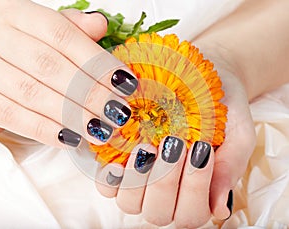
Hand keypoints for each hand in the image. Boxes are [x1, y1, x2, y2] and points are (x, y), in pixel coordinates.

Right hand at [0, 0, 137, 146]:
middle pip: (50, 66)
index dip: (97, 61)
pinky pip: (11, 116)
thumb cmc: (14, 41)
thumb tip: (100, 25)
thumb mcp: (38, 26)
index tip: (124, 83)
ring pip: (32, 93)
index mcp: (18, 14)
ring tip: (101, 130)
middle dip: (90, 93)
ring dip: (72, 115)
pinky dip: (44, 130)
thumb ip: (69, 27)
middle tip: (117, 112)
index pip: (63, 36)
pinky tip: (72, 138)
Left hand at [94, 49, 255, 227]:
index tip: (200, 149)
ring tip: (147, 145)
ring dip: (137, 179)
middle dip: (165, 182)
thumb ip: (230, 168)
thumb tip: (220, 210)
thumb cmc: (223, 108)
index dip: (193, 189)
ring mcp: (141, 181)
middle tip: (173, 144)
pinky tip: (118, 156)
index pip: (191, 214)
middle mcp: (167, 192)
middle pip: (158, 213)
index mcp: (196, 192)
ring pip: (130, 204)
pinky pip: (107, 185)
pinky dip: (110, 176)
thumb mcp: (237, 134)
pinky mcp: (121, 163)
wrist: (205, 78)